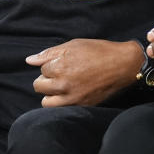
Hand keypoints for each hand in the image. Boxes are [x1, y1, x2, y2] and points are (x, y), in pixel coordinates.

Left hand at [26, 38, 142, 106]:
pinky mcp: (80, 105)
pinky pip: (59, 109)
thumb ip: (50, 53)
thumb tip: (29, 60)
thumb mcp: (75, 45)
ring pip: (45, 101)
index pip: (42, 69)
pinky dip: (60, 102)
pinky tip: (69, 93)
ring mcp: (71, 97)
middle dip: (47, 79)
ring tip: (62, 86)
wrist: (123, 65)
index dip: (52, 64)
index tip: (64, 62)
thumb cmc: (100, 51)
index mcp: (60, 66)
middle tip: (62, 73)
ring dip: (50, 93)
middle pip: (39, 85)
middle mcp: (63, 83)